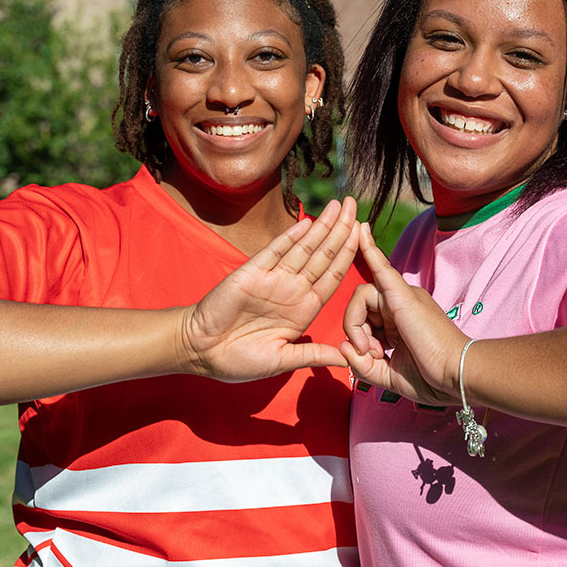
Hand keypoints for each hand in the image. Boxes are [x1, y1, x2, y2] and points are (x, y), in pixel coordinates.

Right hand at [179, 198, 359, 380]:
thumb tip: (347, 359)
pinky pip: (274, 252)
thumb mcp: (282, 361)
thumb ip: (313, 355)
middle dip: (342, 230)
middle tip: (357, 205)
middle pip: (324, 255)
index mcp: (304, 308)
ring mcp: (273, 279)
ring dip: (322, 227)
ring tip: (340, 206)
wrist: (201, 352)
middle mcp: (293, 289)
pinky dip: (290, 237)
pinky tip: (307, 222)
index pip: (334, 275)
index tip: (365, 234)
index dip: (349, 254)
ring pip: (304, 248)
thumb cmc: (239, 359)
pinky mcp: (251, 273)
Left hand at [340, 223, 468, 405]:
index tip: (366, 356)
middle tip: (372, 355)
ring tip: (375, 350)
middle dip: (356, 333)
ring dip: (357, 326)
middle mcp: (400, 303)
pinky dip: (369, 249)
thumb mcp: (388, 376)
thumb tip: (343, 348)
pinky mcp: (402, 294)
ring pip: (361, 298)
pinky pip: (380, 267)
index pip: (365, 317)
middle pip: (359, 307)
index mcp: (399, 321)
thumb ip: (363, 366)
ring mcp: (403, 296)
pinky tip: (361, 230)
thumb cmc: (431, 379)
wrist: (456, 375)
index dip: (359, 336)